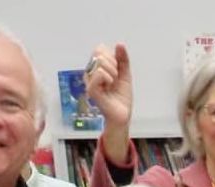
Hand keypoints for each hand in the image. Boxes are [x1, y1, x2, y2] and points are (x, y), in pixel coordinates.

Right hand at [86, 44, 133, 164]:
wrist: (123, 114)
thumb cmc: (121, 96)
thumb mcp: (125, 74)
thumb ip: (122, 59)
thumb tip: (120, 44)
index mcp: (96, 68)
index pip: (100, 49)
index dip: (112, 56)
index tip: (117, 70)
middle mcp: (90, 73)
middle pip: (100, 53)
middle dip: (114, 64)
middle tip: (115, 78)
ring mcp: (89, 81)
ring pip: (100, 61)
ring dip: (113, 72)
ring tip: (113, 83)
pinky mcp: (91, 89)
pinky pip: (99, 73)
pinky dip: (109, 78)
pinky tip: (109, 86)